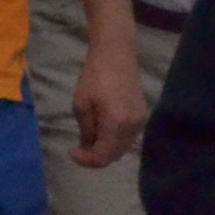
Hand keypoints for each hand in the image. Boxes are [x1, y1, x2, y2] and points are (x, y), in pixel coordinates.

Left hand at [72, 28, 143, 166]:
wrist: (116, 53)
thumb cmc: (94, 76)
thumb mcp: (81, 105)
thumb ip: (86, 131)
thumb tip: (87, 148)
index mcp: (116, 123)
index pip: (102, 157)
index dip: (85, 160)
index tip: (72, 151)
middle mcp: (132, 126)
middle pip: (114, 156)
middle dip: (95, 157)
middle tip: (80, 148)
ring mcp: (140, 120)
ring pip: (122, 148)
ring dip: (106, 149)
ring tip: (90, 139)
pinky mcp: (142, 114)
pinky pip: (128, 137)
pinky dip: (115, 140)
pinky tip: (104, 130)